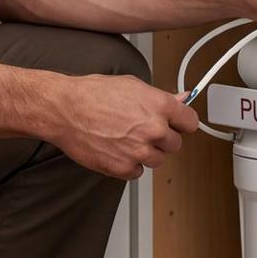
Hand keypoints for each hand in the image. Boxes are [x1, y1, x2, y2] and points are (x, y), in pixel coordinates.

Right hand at [52, 75, 200, 180]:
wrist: (65, 110)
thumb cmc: (92, 94)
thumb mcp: (132, 85)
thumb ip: (161, 96)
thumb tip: (181, 98)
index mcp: (159, 106)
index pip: (190, 122)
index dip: (182, 122)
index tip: (177, 124)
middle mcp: (153, 130)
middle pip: (175, 144)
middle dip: (162, 138)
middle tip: (142, 129)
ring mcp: (139, 151)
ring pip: (158, 160)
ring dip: (146, 152)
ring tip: (126, 138)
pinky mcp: (124, 168)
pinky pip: (138, 172)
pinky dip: (129, 164)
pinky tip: (116, 149)